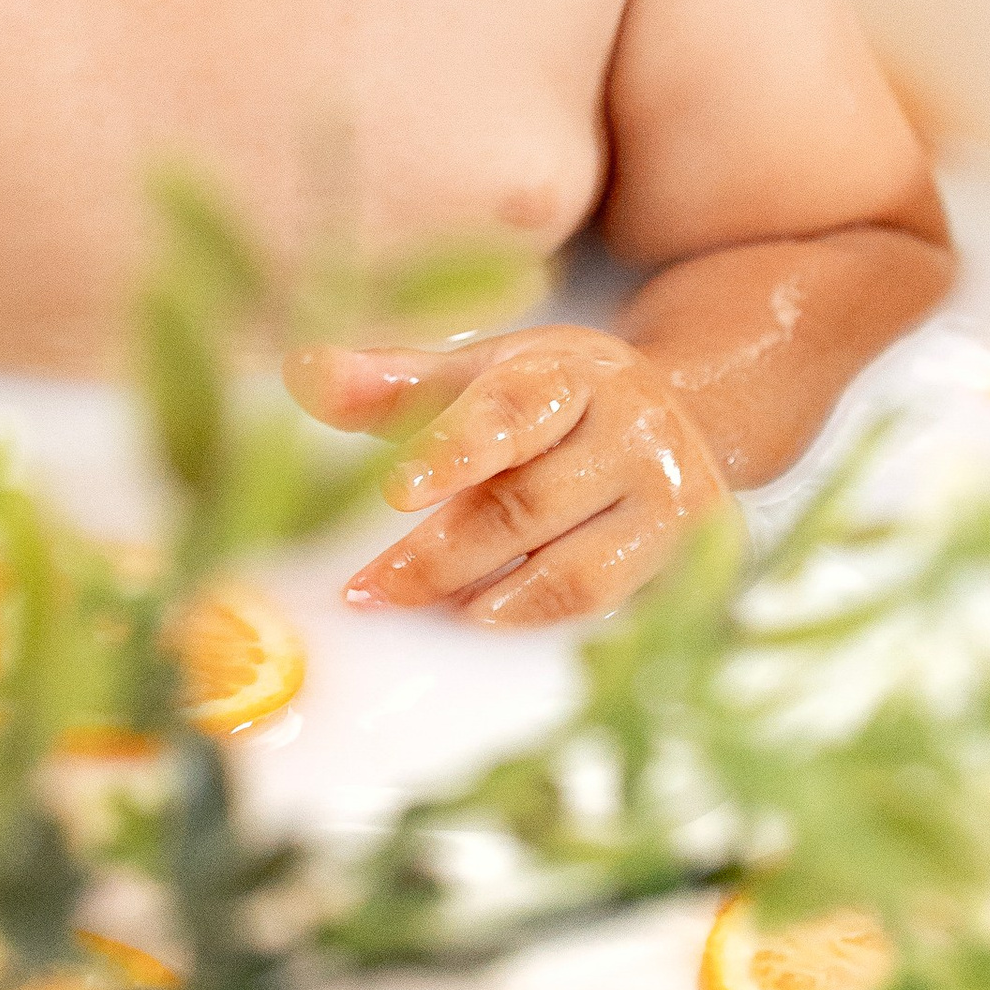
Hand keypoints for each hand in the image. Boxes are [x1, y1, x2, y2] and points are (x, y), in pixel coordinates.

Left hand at [284, 324, 730, 628]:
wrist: (673, 414)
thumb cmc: (553, 398)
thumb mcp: (477, 373)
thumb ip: (392, 383)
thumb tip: (302, 372)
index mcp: (575, 374)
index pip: (512, 413)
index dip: (452, 452)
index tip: (396, 490)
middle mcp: (636, 432)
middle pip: (529, 506)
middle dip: (440, 555)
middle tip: (370, 587)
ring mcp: (671, 501)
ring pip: (573, 571)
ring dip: (486, 597)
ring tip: (419, 605)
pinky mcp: (686, 559)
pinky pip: (605, 606)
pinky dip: (537, 617)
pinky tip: (482, 616)